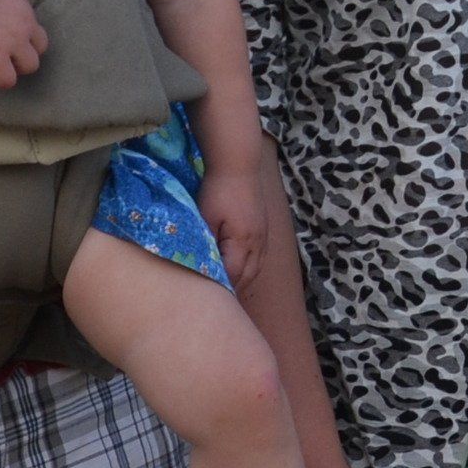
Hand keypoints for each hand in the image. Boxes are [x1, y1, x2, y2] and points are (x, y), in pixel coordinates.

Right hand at [0, 0, 47, 87]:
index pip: (36, 32)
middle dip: (23, 55)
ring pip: (30, 66)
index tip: (4, 43)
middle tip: (1, 56)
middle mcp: (24, 23)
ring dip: (13, 68)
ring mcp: (13, 41)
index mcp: (22, 7)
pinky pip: (8, 80)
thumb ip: (1, 13)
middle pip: (40, 50)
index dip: (22, 41)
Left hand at [198, 160, 266, 293]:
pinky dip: (249, 268)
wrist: (238, 164)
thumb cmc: (218, 190)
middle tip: (219, 302)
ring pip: (256, 268)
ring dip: (243, 280)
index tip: (210, 302)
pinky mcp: (263, 229)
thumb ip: (206, 243)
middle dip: (234, 290)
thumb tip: (204, 265)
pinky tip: (240, 269)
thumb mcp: (206, 217)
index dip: (222, 289)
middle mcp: (257, 243)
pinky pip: (259, 257)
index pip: (233, 275)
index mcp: (242, 241)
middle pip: (248, 276)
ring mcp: (263, 236)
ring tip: (230, 290)